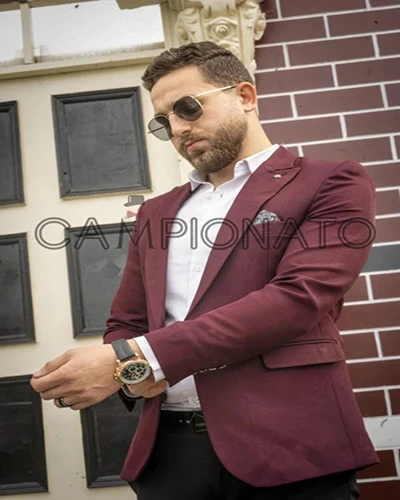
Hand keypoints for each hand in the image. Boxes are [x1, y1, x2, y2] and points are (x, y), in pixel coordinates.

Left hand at [30, 341, 164, 409]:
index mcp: (65, 374)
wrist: (119, 363)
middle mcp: (72, 387)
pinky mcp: (89, 402)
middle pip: (46, 395)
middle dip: (46, 387)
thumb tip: (40, 373)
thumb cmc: (99, 356)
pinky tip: (77, 390)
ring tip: (67, 384)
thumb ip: (53, 364)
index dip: (36, 381)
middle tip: (53, 379)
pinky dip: (71, 400)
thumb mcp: (73, 353)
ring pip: (58, 402)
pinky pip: (72, 406)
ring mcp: (80, 396)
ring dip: (59, 394)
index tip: (39, 378)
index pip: (39, 385)